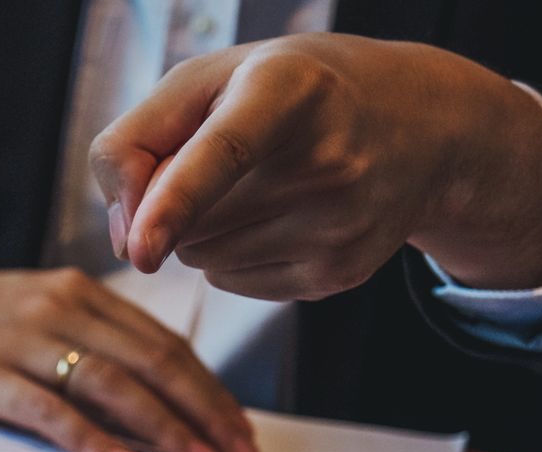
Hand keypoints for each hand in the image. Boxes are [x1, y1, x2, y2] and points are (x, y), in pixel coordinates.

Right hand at [0, 254, 255, 451]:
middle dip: (205, 412)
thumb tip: (142, 399)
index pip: (163, 343)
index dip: (209, 389)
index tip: (241, 429)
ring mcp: (20, 340)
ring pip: (113, 383)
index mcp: (77, 292)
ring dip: (165, 427)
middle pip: (153, 361)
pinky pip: (51, 410)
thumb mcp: (26, 315)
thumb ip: (81, 343)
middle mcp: (59, 306)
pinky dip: (93, 440)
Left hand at [93, 34, 541, 300]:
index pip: (224, 152)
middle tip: (230, 157)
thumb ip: (136, 141)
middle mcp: (326, 158)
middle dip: (177, 201)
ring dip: (203, 231)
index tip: (140, 250)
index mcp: (290, 88)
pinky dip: (232, 256)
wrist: (417, 124)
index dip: (174, 202)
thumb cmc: (289, 92)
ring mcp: (339, 224)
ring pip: (203, 258)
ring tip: (259, 184)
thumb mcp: (208, 79)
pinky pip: (231, 283)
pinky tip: (279, 215)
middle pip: (189, 220)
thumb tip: (124, 243)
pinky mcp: (339, 274)